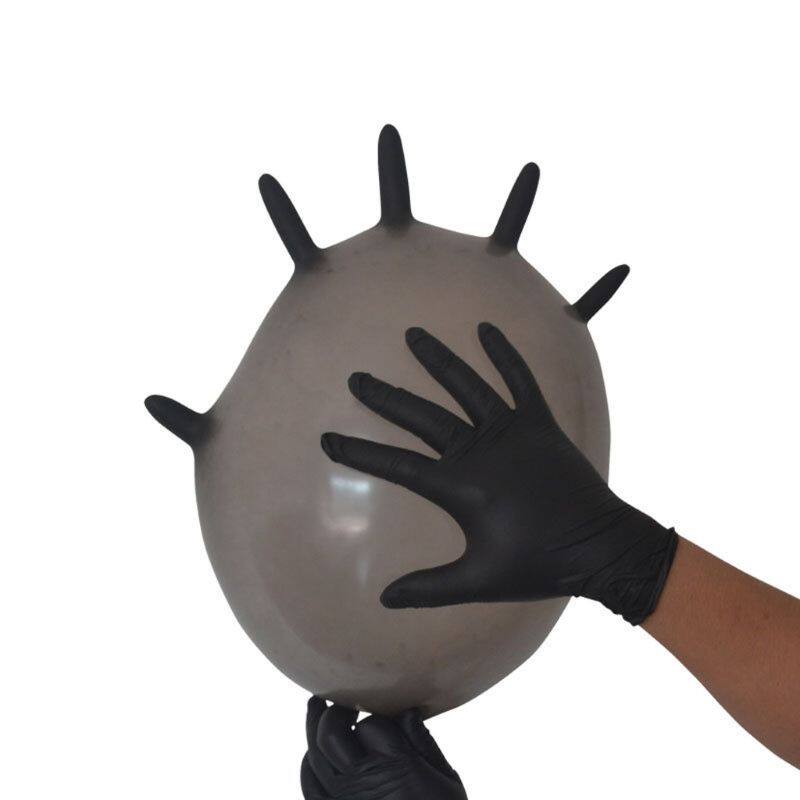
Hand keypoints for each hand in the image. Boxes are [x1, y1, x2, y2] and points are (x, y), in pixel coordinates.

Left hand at [301, 697, 466, 799]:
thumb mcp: (446, 781)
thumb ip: (423, 743)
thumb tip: (407, 712)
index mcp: (396, 766)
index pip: (371, 723)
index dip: (377, 714)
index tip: (383, 711)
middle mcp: (363, 781)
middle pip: (331, 733)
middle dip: (335, 711)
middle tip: (342, 701)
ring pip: (314, 755)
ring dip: (314, 728)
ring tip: (318, 710)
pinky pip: (309, 784)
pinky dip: (308, 763)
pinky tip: (314, 753)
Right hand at [321, 323, 676, 623]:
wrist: (601, 548)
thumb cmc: (539, 565)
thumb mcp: (479, 582)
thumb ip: (429, 588)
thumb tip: (384, 599)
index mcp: (462, 487)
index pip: (398, 465)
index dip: (361, 451)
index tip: (329, 438)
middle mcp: (482, 451)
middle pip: (424, 417)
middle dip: (387, 397)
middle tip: (358, 378)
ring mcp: (513, 432)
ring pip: (468, 387)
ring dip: (439, 360)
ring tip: (413, 335)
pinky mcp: (541, 424)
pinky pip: (521, 381)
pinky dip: (506, 355)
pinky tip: (486, 329)